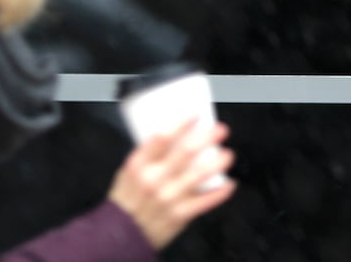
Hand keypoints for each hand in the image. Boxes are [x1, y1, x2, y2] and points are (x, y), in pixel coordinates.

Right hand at [107, 119, 236, 249]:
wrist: (122, 234)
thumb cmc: (127, 199)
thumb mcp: (128, 171)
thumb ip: (148, 156)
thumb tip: (175, 135)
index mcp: (139, 164)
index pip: (162, 138)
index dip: (181, 124)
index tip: (196, 116)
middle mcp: (154, 179)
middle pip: (185, 153)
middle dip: (207, 138)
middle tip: (221, 129)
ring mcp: (168, 197)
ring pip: (198, 176)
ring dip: (217, 163)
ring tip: (227, 155)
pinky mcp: (179, 215)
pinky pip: (204, 202)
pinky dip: (219, 193)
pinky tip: (229, 184)